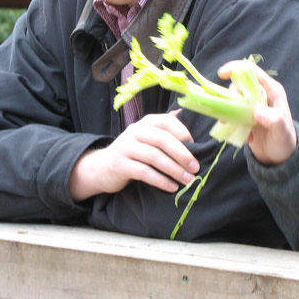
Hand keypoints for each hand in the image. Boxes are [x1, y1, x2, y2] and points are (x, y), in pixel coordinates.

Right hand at [69, 111, 199, 200]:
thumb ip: (164, 128)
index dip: (183, 133)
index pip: (167, 121)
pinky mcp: (120, 165)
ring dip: (174, 169)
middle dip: (182, 154)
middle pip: (162, 140)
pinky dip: (161, 180)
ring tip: (188, 180)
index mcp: (145, 122)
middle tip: (195, 167)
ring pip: (154, 157)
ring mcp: (125, 147)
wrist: (101, 167)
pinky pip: (144, 172)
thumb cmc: (133, 152)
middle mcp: (134, 131)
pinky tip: (172, 187)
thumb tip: (182, 112)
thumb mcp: (147, 137)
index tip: (197, 146)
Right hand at [218, 60, 296, 165]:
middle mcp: (261, 94)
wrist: (280, 156)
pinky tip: (242, 134)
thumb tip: (257, 111)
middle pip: (238, 85)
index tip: (221, 74)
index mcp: (271, 90)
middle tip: (230, 114)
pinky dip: (230, 121)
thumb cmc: (284, 140)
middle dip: (230, 97)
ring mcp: (252, 105)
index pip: (251, 71)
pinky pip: (231, 112)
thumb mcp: (281, 131)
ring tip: (232, 125)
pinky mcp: (245, 116)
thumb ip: (273, 119)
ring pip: (232, 99)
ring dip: (228, 111)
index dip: (236, 68)